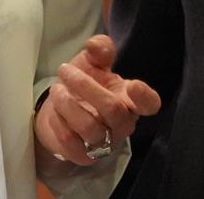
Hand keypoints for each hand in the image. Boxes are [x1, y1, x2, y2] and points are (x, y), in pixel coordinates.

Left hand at [34, 34, 160, 167]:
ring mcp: (104, 143)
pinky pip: (70, 140)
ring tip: (56, 89)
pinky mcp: (83, 156)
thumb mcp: (91, 62)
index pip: (149, 103)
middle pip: (112, 109)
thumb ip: (99, 49)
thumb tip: (96, 45)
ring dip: (68, 104)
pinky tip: (54, 110)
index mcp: (130, 100)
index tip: (134, 85)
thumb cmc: (83, 86)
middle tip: (65, 69)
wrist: (58, 112)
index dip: (145, 97)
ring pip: (89, 126)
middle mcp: (121, 124)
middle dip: (85, 86)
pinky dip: (58, 121)